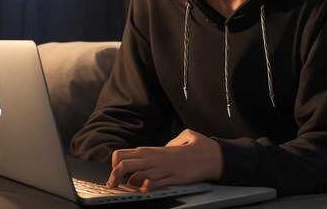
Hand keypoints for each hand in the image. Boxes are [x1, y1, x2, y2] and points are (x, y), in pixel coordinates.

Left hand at [107, 129, 221, 191]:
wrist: (214, 156)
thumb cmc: (199, 146)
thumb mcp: (182, 137)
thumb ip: (168, 144)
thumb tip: (163, 149)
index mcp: (155, 150)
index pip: (125, 153)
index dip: (116, 163)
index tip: (116, 171)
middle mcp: (156, 159)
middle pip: (124, 164)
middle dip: (113, 175)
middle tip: (111, 184)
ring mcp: (164, 169)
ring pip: (135, 176)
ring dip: (126, 184)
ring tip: (122, 189)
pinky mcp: (172, 179)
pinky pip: (153, 185)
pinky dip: (144, 189)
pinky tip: (142, 190)